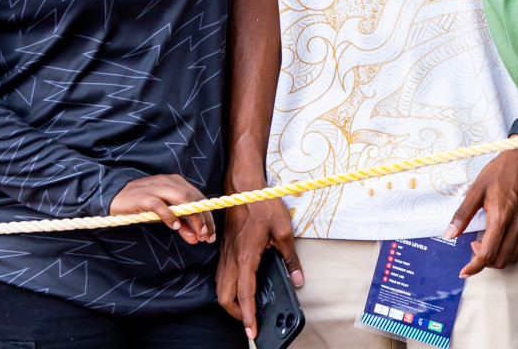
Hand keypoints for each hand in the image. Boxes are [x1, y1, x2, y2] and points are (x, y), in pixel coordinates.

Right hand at [109, 174, 215, 245]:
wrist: (115, 196)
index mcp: (177, 182)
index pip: (199, 198)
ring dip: (193, 217)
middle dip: (203, 219)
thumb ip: (182, 224)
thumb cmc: (143, 205)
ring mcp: (157, 187)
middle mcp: (169, 182)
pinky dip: (169, 216)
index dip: (208, 217)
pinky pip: (160, 205)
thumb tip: (197, 238)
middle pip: (194, 198)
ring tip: (197, 233)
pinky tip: (174, 226)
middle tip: (207, 237)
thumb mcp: (165, 215)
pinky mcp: (144, 196)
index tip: (211, 235)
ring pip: (182, 199)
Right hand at [217, 196, 302, 339]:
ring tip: (245, 310)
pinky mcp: (224, 248)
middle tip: (250, 323)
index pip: (245, 294)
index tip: (252, 331)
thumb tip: (297, 279)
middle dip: (236, 314)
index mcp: (246, 256)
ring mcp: (225, 253)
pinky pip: (221, 275)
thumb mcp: (283, 231)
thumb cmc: (263, 205)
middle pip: (225, 296)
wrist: (244, 186)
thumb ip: (290, 259)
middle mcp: (232, 258)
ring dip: (230, 302)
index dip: (248, 316)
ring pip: (220, 287)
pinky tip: (238, 288)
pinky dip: (227, 288)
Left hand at [443, 146, 517, 277]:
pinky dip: (513, 253)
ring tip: (489, 242)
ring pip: (513, 258)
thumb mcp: (477, 188)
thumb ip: (463, 214)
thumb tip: (449, 234)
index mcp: (500, 217)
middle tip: (475, 244)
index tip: (464, 271)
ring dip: (498, 258)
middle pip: (500, 260)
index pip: (487, 254)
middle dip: (484, 260)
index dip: (473, 267)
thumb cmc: (501, 171)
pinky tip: (505, 240)